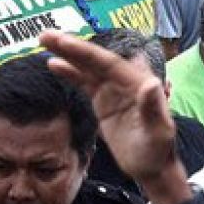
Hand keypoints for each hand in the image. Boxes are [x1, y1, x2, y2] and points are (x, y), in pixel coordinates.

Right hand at [39, 31, 178, 184]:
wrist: (151, 167)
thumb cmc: (157, 151)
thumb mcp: (158, 133)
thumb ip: (153, 109)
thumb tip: (151, 82)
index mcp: (138, 84)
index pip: (110, 64)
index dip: (87, 52)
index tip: (65, 42)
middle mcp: (126, 81)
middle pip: (96, 60)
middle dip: (72, 47)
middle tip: (46, 36)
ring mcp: (113, 89)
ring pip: (88, 67)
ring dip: (67, 54)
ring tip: (45, 41)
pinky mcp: (103, 100)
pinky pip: (85, 82)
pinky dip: (70, 72)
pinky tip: (54, 64)